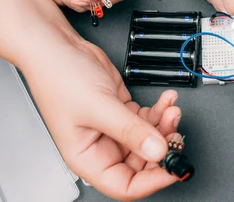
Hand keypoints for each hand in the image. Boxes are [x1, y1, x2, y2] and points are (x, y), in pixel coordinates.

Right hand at [22, 39, 180, 200]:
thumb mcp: (100, 107)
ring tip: (171, 109)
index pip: (125, 185)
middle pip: (142, 162)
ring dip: (164, 125)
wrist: (58, 47)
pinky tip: (166, 100)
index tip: (173, 167)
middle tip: (176, 133)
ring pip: (148, 138)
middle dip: (162, 147)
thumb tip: (158, 151)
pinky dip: (160, 111)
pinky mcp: (122, 110)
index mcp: (88, 157)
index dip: (152, 181)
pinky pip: (148, 118)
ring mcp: (113, 128)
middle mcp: (101, 146)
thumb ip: (131, 130)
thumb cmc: (60, 78)